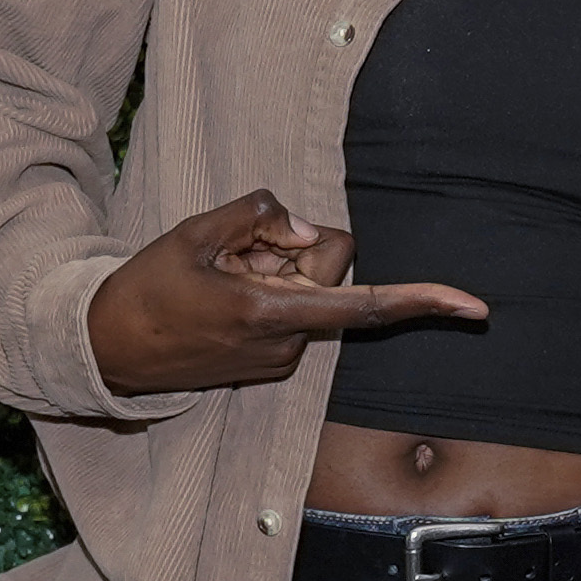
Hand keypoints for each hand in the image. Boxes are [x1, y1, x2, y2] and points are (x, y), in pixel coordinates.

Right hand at [88, 187, 487, 394]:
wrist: (106, 350)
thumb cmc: (147, 289)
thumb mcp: (194, 233)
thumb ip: (262, 217)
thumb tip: (310, 228)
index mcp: (270, 313)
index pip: (364, 303)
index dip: (423, 300)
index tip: (474, 306)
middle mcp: (286, 344)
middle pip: (332, 268)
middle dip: (299, 247)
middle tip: (236, 253)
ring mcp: (279, 359)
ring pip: (310, 286)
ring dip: (275, 270)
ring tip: (219, 281)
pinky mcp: (269, 364)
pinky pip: (292, 307)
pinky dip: (267, 291)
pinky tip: (222, 298)